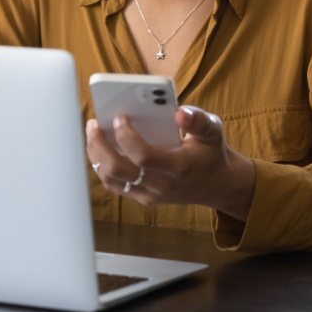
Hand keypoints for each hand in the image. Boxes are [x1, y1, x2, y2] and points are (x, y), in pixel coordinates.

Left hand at [86, 105, 255, 220]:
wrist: (218, 185)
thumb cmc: (211, 153)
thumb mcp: (213, 131)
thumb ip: (198, 119)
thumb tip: (179, 112)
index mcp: (179, 167)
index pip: (143, 156)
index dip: (126, 137)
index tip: (119, 117)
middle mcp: (163, 185)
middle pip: (118, 170)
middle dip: (100, 146)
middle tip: (94, 124)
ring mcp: (151, 195)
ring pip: (112, 180)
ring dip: (97, 156)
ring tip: (93, 133)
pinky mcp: (144, 198)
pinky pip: (116, 185)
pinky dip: (103, 167)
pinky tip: (100, 148)